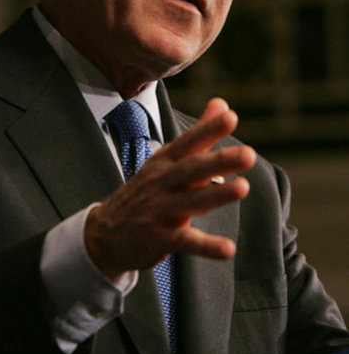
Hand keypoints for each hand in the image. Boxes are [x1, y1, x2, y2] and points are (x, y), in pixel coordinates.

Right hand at [84, 98, 255, 281]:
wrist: (105, 233)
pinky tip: (228, 249)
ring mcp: (159, 210)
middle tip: (248, 154)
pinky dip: (206, 246)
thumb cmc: (145, 192)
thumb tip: (223, 104)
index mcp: (165, 161)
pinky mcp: (159, 238)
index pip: (188, 142)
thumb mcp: (166, 161)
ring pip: (191, 201)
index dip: (208, 129)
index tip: (230, 117)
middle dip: (219, 161)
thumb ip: (199, 135)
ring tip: (243, 187)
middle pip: (192, 169)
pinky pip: (186, 241)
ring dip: (217, 195)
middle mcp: (162, 182)